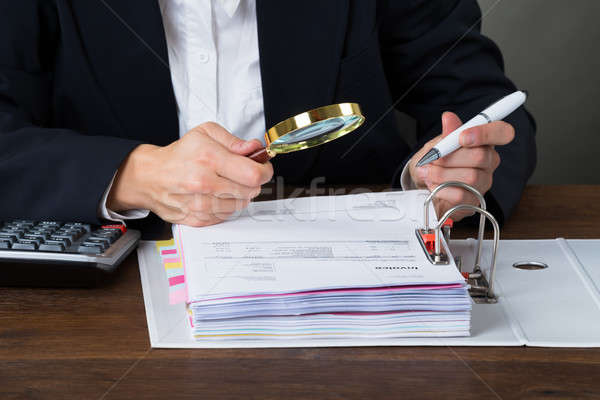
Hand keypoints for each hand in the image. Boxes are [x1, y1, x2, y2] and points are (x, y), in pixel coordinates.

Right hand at [107, 122, 272, 226]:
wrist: (150, 176)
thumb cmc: (180, 154)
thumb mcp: (206, 133)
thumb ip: (234, 140)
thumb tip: (254, 149)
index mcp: (208, 158)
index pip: (253, 174)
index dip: (264, 170)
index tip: (262, 167)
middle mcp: (204, 183)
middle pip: (251, 191)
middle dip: (252, 181)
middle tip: (242, 173)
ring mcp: (200, 204)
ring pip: (240, 204)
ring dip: (239, 194)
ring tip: (226, 182)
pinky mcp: (197, 219)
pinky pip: (226, 215)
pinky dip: (226, 205)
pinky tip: (216, 194)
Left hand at [408, 112, 513, 220]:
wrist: (424, 185)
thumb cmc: (436, 161)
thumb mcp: (437, 144)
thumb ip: (447, 133)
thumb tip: (449, 118)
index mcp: (484, 141)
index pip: (502, 132)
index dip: (485, 133)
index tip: (462, 137)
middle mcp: (489, 161)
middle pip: (480, 156)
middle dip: (450, 158)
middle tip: (432, 159)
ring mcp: (484, 181)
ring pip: (471, 177)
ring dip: (442, 174)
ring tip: (428, 173)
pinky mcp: (474, 200)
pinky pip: (462, 194)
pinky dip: (442, 189)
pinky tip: (434, 186)